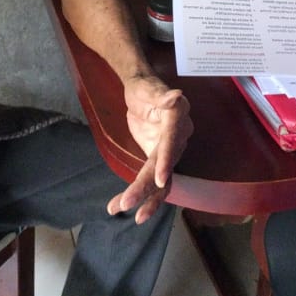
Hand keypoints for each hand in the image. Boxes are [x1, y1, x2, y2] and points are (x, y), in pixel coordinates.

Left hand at [108, 74, 192, 223]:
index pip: (172, 141)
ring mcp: (169, 152)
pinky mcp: (157, 159)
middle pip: (164, 166)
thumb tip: (176, 95)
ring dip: (143, 198)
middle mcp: (178, 138)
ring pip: (161, 181)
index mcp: (178, 118)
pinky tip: (120, 205)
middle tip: (125, 203)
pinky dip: (139, 194)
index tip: (159, 179)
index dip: (166, 161)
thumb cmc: (144, 86)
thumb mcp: (148, 87)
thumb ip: (161, 94)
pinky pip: (152, 181)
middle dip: (146, 187)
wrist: (141, 92)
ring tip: (117, 208)